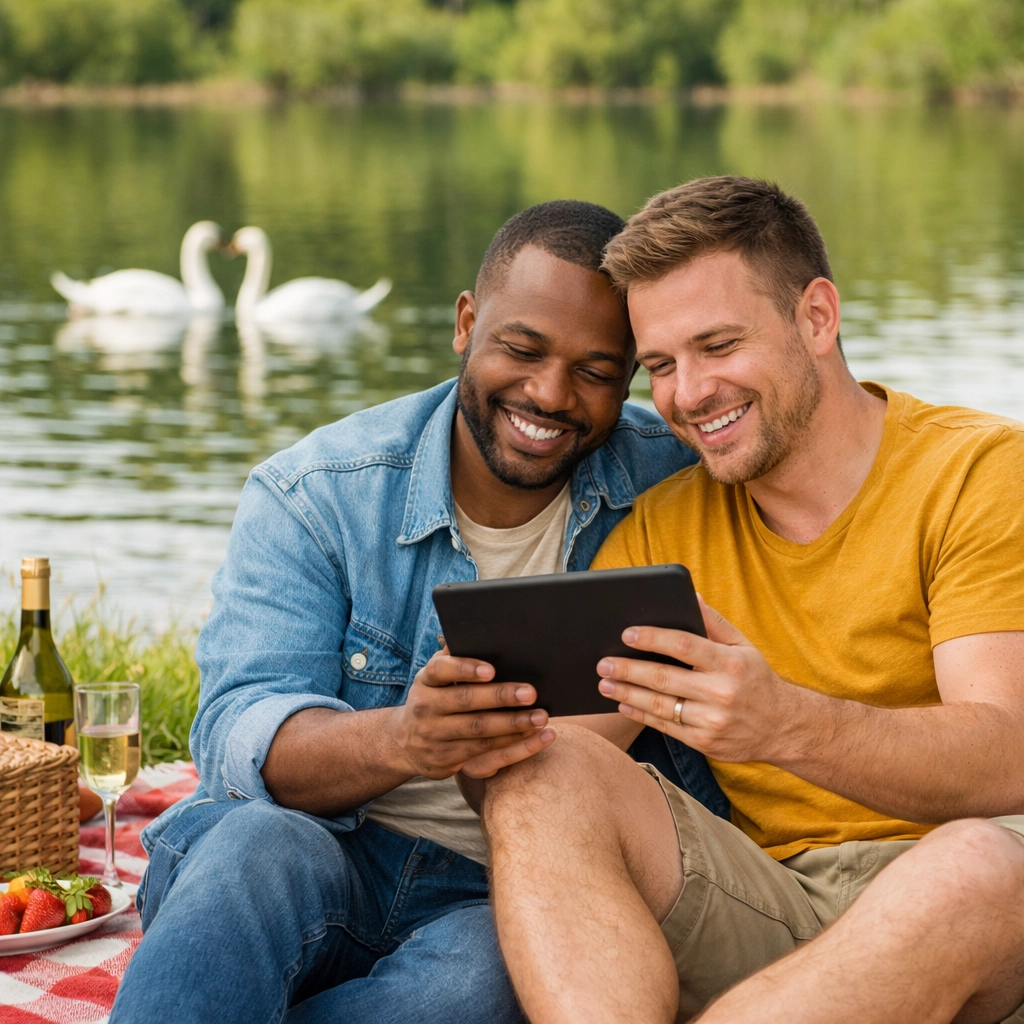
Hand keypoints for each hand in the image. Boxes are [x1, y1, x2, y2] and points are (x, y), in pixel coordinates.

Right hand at [392, 648, 554, 778]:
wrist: (403, 743)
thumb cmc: (433, 699)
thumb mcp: (433, 679)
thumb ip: (452, 659)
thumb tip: (473, 632)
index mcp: (425, 681)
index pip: (441, 670)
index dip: (465, 668)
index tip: (491, 670)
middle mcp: (426, 708)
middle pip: (465, 701)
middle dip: (500, 697)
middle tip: (530, 693)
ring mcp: (435, 736)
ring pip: (478, 731)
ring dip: (512, 724)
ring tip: (539, 717)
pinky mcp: (447, 760)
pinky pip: (484, 753)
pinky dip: (511, 745)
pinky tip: (533, 737)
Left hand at [595, 596, 807, 763]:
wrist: (783, 727)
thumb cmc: (756, 679)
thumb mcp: (743, 646)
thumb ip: (714, 622)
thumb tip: (690, 596)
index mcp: (730, 663)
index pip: (684, 646)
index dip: (653, 639)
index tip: (627, 634)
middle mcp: (721, 692)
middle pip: (664, 678)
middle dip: (628, 670)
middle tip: (603, 663)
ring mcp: (712, 720)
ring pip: (661, 706)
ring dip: (627, 694)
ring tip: (605, 683)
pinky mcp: (705, 742)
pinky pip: (666, 727)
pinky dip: (641, 714)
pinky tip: (624, 704)